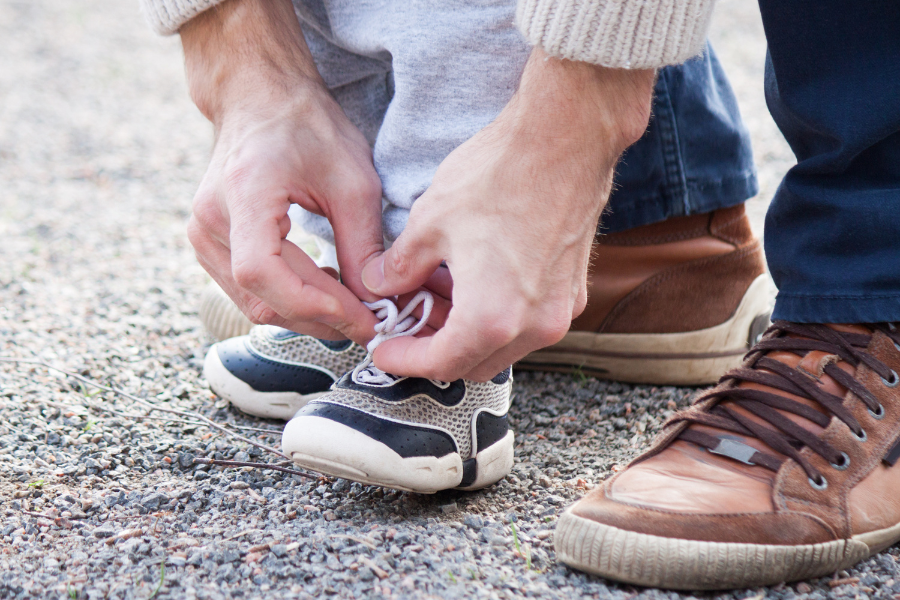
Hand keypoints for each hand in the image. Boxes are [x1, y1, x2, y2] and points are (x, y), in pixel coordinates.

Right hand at [182, 0, 381, 341]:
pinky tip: (323, 289)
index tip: (361, 317)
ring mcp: (202, 234)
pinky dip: (288, 300)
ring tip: (351, 307)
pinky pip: (246, 291)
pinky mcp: (208, 244)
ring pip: (253, 303)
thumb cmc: (306, 126)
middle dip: (320, 318)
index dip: (313, 305)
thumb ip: (362, 244)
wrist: (259, 98)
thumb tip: (373, 300)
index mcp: (243, 194)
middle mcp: (210, 219)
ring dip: (306, 315)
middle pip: (261, 297)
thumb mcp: (353, 180)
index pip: (262, 274)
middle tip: (370, 323)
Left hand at [361, 48, 654, 379]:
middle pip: (473, 364)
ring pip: (502, 346)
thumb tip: (381, 284)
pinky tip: (473, 282)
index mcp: (491, 318)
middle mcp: (532, 326)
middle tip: (406, 322)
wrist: (566, 136)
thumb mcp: (430, 222)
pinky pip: (526, 323)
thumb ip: (402, 267)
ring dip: (466, 334)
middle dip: (434, 350)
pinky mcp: (572, 290)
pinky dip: (496, 317)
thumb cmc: (499, 175)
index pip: (439, 364)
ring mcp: (558, 310)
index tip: (384, 349)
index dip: (403, 360)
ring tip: (437, 295)